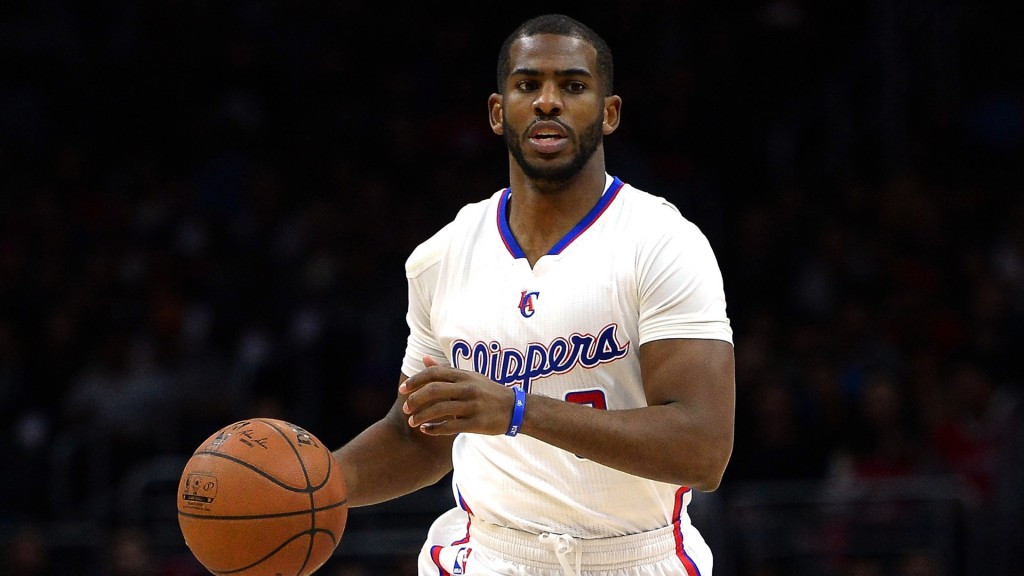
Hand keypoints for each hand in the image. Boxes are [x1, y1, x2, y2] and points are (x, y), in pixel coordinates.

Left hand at [398, 356, 516, 435]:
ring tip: (413, 422)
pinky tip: (426, 430)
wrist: (515, 409)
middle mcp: (468, 388)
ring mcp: (472, 406)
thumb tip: (424, 359)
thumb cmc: (488, 391)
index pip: (433, 374)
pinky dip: (434, 429)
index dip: (415, 381)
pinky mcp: (476, 423)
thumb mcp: (469, 377)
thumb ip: (445, 370)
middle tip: (406, 408)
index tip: (403, 389)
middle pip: (433, 390)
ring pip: (439, 409)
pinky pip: (450, 426)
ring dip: (421, 416)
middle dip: (415, 399)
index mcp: (464, 375)